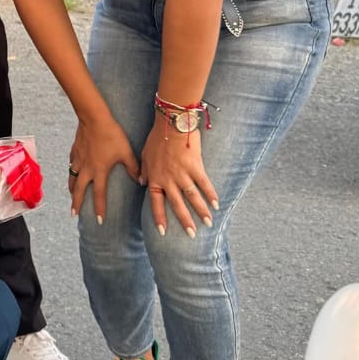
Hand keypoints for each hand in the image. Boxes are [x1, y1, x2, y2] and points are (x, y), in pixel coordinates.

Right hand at [68, 117, 140, 222]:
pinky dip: (71, 170)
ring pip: (72, 178)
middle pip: (79, 190)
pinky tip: (72, 171)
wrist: (93, 118)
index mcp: (99, 171)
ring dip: (72, 189)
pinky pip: (71, 164)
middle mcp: (86, 168)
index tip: (99, 221)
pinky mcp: (75, 150)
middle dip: (76, 203)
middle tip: (74, 214)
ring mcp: (78, 159)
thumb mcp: (126, 151)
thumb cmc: (111, 134)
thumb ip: (133, 167)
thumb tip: (140, 181)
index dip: (99, 208)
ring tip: (71, 196)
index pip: (99, 194)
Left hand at [139, 120, 218, 236]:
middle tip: (192, 235)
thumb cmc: (156, 138)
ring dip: (201, 211)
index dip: (159, 217)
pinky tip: (217, 205)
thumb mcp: (144, 155)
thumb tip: (141, 182)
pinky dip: (211, 195)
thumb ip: (143, 170)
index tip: (162, 232)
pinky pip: (204, 184)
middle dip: (184, 221)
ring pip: (192, 197)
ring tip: (208, 223)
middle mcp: (169, 180)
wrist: (170, 124)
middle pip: (177, 205)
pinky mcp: (195, 167)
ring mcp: (182, 174)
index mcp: (155, 178)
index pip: (156, 203)